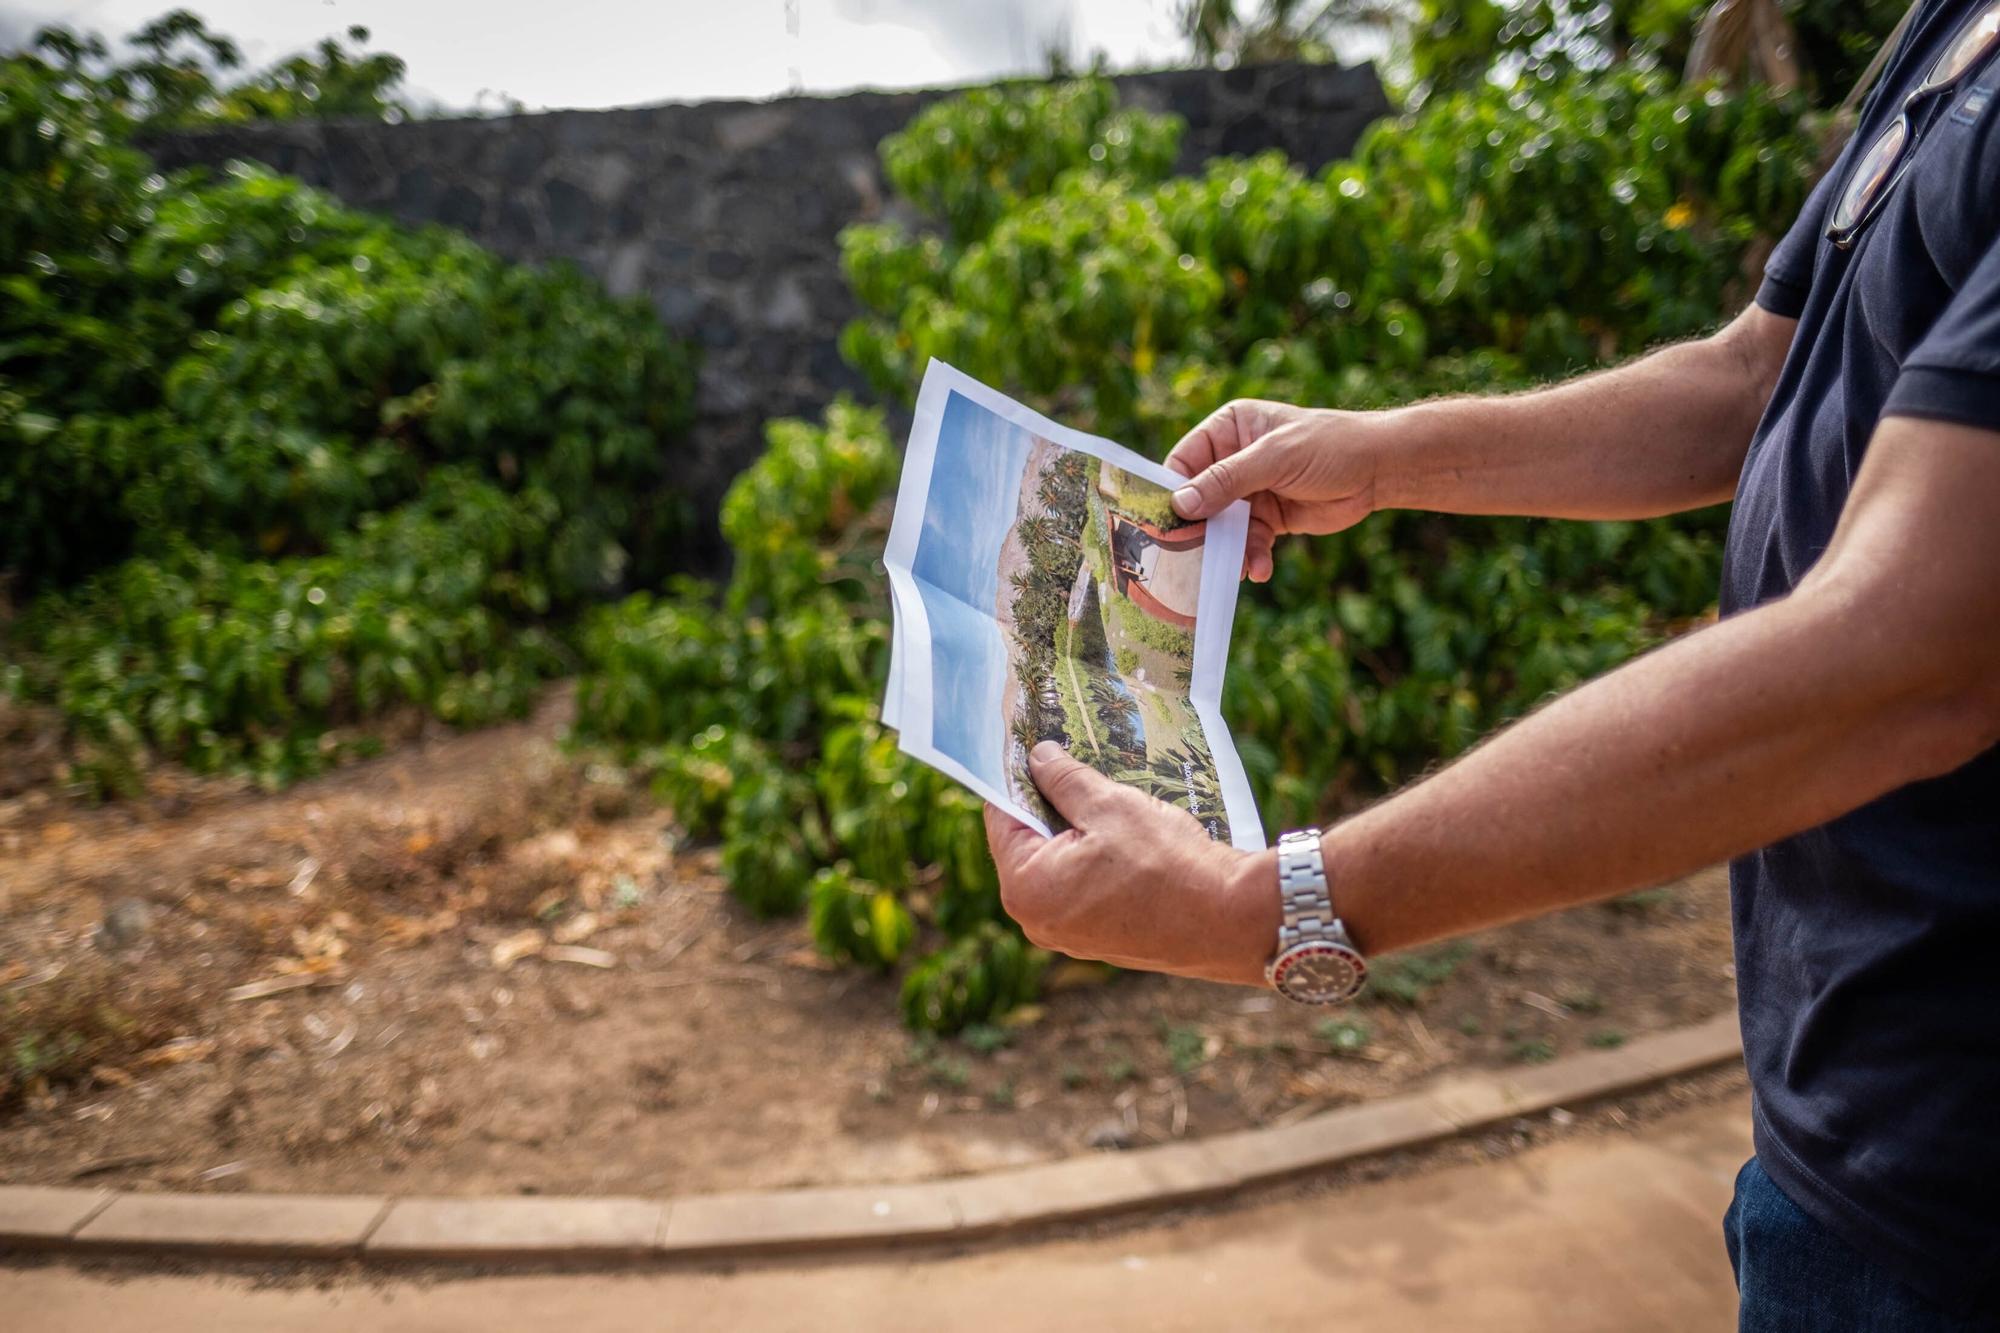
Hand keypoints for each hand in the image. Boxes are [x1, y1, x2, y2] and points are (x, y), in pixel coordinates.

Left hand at [984, 742, 1278, 986]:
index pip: (1002, 817)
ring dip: (1075, 829)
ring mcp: (1068, 936)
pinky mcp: (1100, 939)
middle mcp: (1037, 920)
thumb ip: (1064, 778)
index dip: (1017, 776)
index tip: (1029, 745)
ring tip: (1102, 791)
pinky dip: (1094, 858)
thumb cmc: (1167, 863)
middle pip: (1028, 843)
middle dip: (1048, 802)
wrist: (1229, 920)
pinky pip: (1082, 887)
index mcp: (1027, 888)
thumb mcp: (1109, 805)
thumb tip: (1038, 757)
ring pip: (1058, 865)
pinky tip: (1122, 832)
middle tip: (1070, 760)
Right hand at [1166, 399, 1386, 581]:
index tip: (1163, 524)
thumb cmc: (1329, 446)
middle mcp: (1233, 460)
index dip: (1171, 492)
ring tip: (1235, 568)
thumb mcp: (1275, 459)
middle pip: (1198, 500)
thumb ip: (1227, 480)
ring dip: (1227, 550)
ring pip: (1222, 527)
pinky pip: (1248, 542)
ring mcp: (1249, 492)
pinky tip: (1259, 570)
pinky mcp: (1268, 519)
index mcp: (1229, 430)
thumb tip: (1180, 504)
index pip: (1183, 461)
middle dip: (1199, 530)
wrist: (1379, 469)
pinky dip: (1251, 557)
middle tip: (1192, 558)